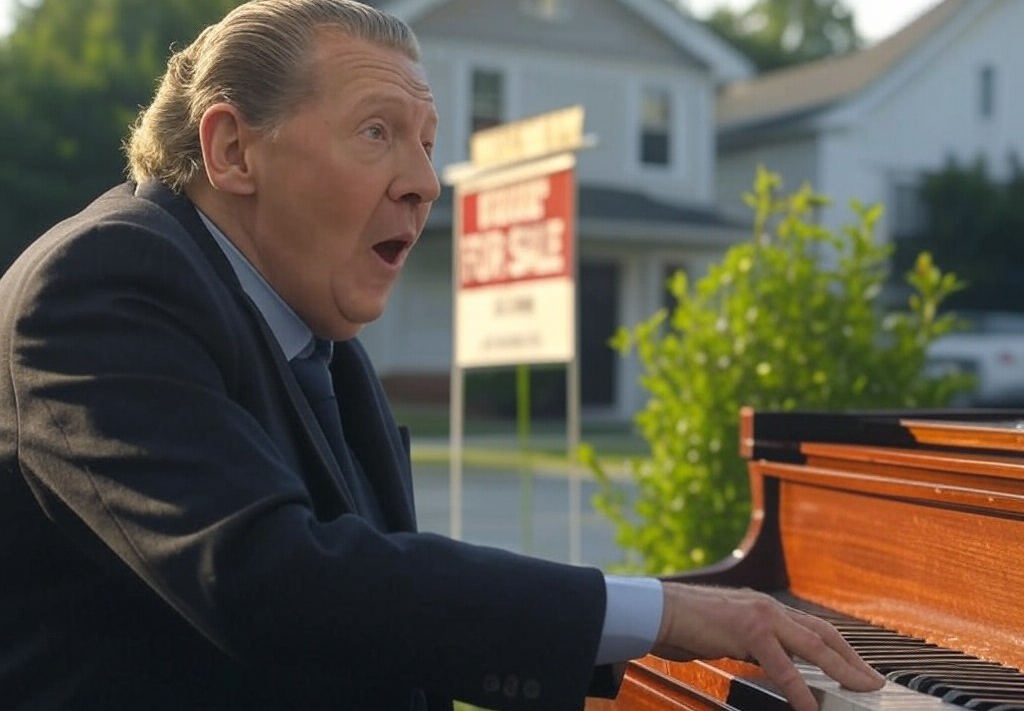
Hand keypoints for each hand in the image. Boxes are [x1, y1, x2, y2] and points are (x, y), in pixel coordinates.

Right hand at [652, 583, 883, 710]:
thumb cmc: (685, 624)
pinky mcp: (746, 630)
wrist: (657, 610)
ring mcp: (759, 616)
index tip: (860, 669)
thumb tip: (772, 664)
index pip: (814, 628)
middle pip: (823, 635)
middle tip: (874, 683)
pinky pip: (781, 663)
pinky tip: (809, 705)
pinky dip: (798, 687)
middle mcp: (768, 607)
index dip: (841, 650)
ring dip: (842, 669)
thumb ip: (752, 645)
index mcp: (765, 607)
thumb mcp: (727, 634)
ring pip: (812, 645)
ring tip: (861, 690)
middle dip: (852, 661)